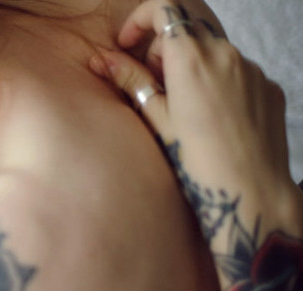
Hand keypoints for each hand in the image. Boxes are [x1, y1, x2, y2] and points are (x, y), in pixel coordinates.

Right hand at [91, 0, 295, 212]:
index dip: (140, 20)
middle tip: (152, 86)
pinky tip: (210, 120)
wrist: (251, 193)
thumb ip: (130, 83)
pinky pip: (236, 71)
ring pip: (213, 51)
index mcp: (191, 58)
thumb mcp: (155, 121)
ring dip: (190, 66)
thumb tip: (101, 60)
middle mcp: (225, 54)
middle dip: (163, 49)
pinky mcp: (268, 86)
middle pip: (187, 30)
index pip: (165, 9)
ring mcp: (251, 69)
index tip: (128, 44)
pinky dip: (216, 82)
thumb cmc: (197, 163)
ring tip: (182, 109)